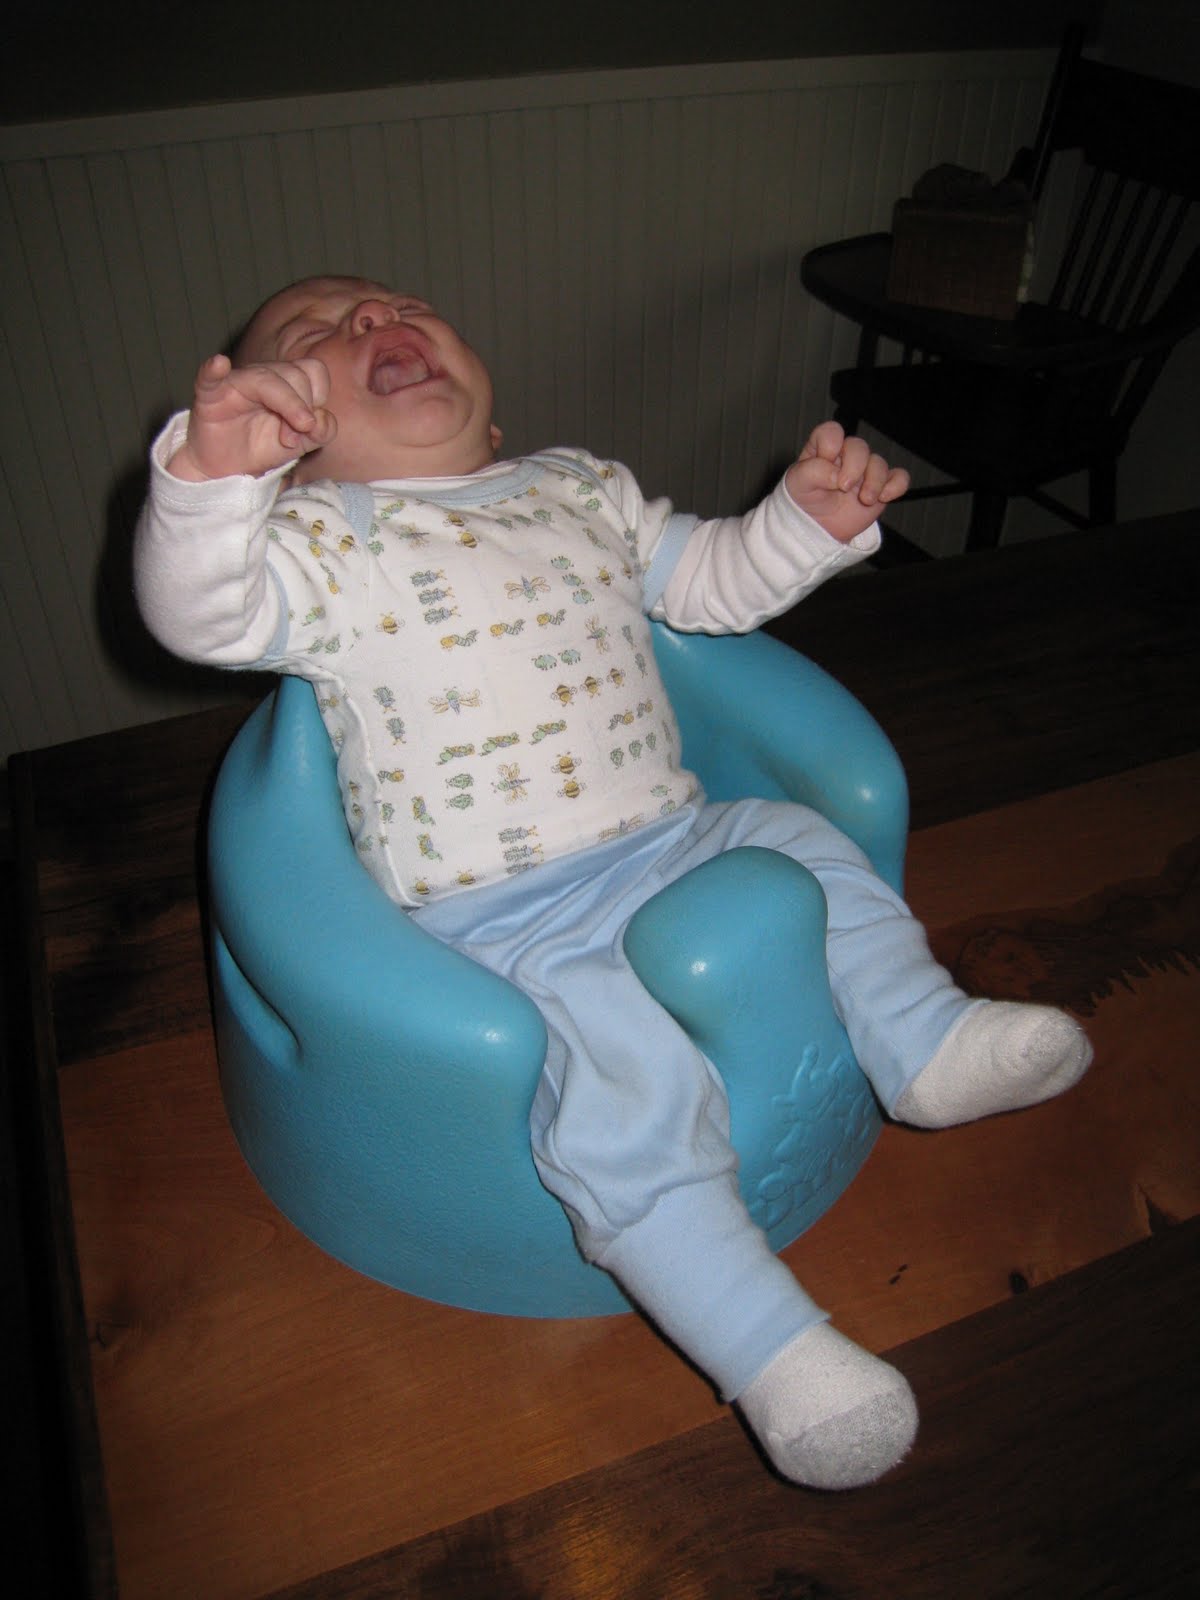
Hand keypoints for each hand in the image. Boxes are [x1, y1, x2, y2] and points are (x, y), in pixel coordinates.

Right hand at [167, 354, 337, 480]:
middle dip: (301, 409)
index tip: (310, 427)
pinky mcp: (209, 394)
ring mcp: (236, 382)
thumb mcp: (302, 444)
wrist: (229, 469)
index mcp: (287, 382)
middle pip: (295, 373)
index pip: (314, 370)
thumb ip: (322, 432)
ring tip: (285, 439)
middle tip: (292, 440)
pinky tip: (219, 364)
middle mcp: (264, 377)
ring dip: (284, 405)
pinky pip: (209, 376)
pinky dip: (213, 369)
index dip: (318, 397)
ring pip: (264, 377)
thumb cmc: (264, 447)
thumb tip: (321, 419)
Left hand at [784, 421, 907, 543]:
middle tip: (844, 487)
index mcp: (823, 449)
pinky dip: (896, 485)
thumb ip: (812, 472)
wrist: (817, 530)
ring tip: (865, 500)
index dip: (831, 444)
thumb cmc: (804, 501)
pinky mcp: (880, 487)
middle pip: (859, 446)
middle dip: (854, 466)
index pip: (832, 432)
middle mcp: (846, 457)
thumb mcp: (797, 484)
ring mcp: (865, 471)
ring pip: (879, 462)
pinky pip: (899, 477)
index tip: (826, 462)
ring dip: (875, 481)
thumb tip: (836, 474)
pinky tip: (885, 497)